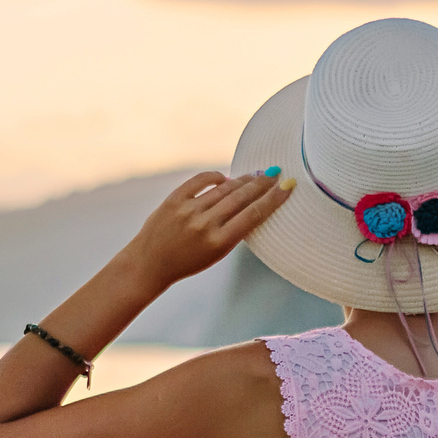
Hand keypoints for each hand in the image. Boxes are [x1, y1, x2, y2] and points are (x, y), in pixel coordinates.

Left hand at [123, 170, 291, 289]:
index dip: (274, 198)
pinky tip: (225, 177)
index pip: (254, 214)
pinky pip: (200, 180)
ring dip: (243, 180)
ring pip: (224, 188)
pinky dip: (216, 176)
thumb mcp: (217, 253)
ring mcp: (189, 210)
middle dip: (262, 184)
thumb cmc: (187, 261)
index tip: (288, 187)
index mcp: (220, 242)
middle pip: (242, 197)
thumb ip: (233, 229)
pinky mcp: (174, 200)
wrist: (149, 263)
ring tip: (256, 175)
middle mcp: (206, 225)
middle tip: (276, 174)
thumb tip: (251, 201)